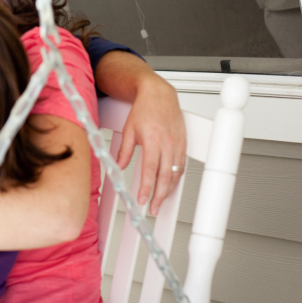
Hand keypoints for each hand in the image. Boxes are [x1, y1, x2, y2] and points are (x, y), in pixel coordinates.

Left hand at [117, 77, 185, 215]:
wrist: (159, 94)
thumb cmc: (144, 108)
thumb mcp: (128, 129)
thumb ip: (124, 150)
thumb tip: (118, 167)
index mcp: (153, 139)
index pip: (150, 170)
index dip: (147, 187)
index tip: (142, 200)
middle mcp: (167, 143)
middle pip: (166, 176)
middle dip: (160, 195)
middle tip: (153, 208)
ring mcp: (177, 143)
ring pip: (176, 173)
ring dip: (169, 189)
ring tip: (161, 201)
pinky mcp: (182, 143)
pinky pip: (181, 165)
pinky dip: (176, 177)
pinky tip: (171, 185)